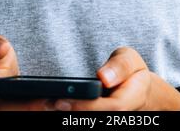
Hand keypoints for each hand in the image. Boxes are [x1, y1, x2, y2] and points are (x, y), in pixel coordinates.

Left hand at [50, 47, 179, 110]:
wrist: (137, 88)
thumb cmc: (131, 71)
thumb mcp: (129, 58)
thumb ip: (120, 65)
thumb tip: (103, 77)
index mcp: (133, 98)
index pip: (113, 108)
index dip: (87, 105)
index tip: (63, 98)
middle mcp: (120, 114)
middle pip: (94, 118)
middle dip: (71, 111)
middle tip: (46, 101)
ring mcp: (108, 118)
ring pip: (86, 120)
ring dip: (65, 113)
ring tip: (43, 103)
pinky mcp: (97, 117)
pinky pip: (82, 117)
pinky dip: (67, 111)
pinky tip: (48, 105)